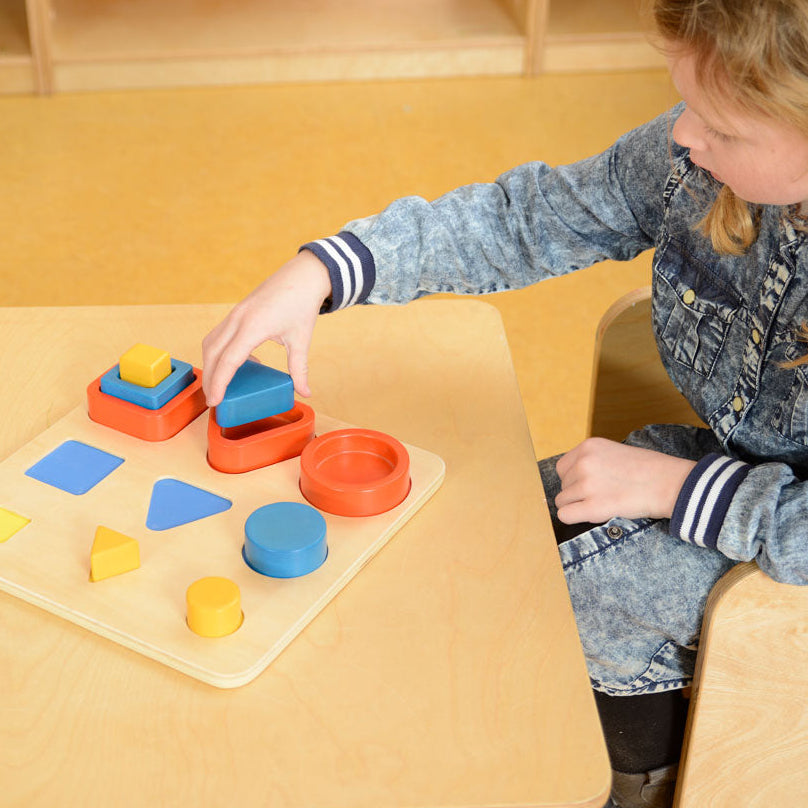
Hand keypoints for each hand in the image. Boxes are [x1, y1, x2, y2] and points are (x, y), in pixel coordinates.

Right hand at [202, 251, 331, 405]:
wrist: (302, 275)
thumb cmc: (302, 304)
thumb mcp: (301, 339)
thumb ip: (300, 368)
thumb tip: (305, 392)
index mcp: (253, 326)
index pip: (228, 360)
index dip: (219, 383)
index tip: (215, 401)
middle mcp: (238, 319)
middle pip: (213, 353)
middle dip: (209, 378)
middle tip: (213, 401)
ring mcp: (234, 313)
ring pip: (211, 343)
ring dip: (210, 364)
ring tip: (217, 385)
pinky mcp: (236, 311)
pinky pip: (218, 334)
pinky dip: (218, 351)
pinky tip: (237, 363)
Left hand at [554, 437, 695, 524]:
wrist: (670, 483)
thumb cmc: (647, 469)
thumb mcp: (613, 452)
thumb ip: (590, 460)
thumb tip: (571, 479)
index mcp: (588, 446)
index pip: (562, 468)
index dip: (573, 479)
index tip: (591, 484)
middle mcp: (583, 463)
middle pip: (562, 485)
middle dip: (577, 493)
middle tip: (602, 494)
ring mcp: (587, 484)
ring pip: (562, 501)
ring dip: (578, 506)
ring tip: (602, 502)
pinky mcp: (593, 506)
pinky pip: (565, 515)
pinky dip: (574, 518)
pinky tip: (592, 514)